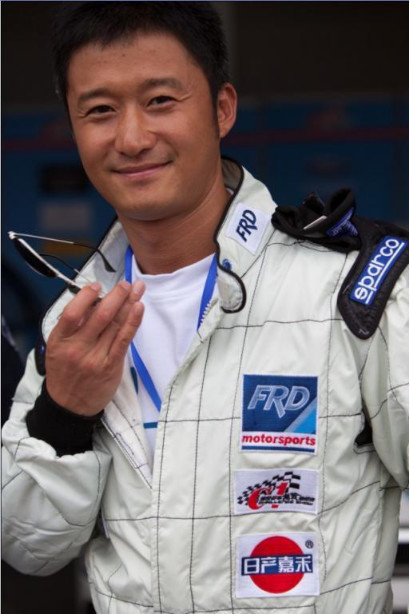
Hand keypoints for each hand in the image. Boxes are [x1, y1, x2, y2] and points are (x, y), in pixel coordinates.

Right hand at [45, 281, 144, 415]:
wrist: (69, 406)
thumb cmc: (65, 372)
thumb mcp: (57, 348)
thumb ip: (72, 326)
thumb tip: (92, 302)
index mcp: (60, 340)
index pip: (72, 313)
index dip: (86, 296)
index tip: (97, 286)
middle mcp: (77, 348)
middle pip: (100, 315)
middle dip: (116, 295)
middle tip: (126, 284)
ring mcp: (95, 357)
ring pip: (115, 324)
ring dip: (129, 303)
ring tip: (138, 289)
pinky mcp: (111, 366)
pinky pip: (124, 339)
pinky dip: (133, 322)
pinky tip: (139, 308)